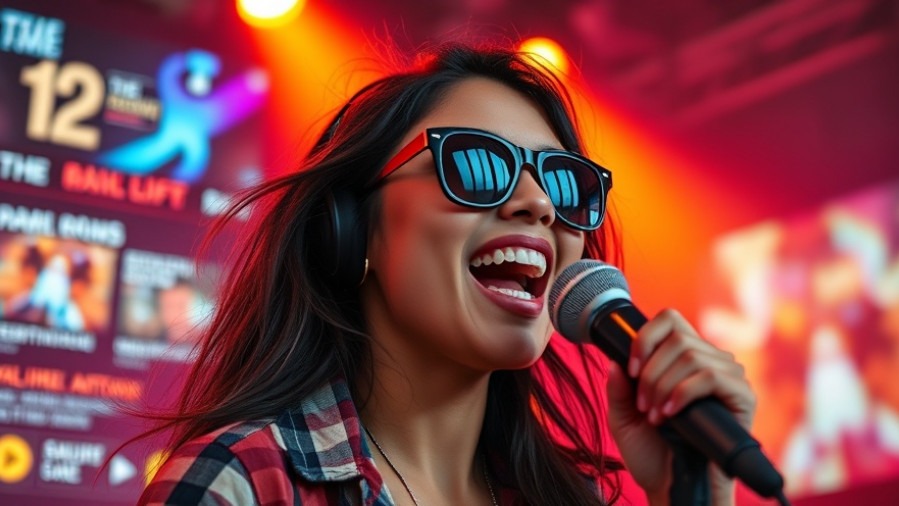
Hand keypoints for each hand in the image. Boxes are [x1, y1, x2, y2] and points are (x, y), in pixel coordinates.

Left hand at [605, 308, 755, 505]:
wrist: (671, 488)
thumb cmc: (651, 454)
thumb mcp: (622, 416)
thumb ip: (618, 387)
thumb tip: (616, 358)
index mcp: (682, 359)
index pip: (669, 320)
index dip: (645, 337)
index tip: (630, 369)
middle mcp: (708, 361)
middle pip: (677, 336)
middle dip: (650, 371)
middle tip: (642, 404)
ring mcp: (728, 378)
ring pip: (691, 355)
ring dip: (663, 385)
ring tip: (655, 415)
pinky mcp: (743, 397)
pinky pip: (712, 376)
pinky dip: (683, 393)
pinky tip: (670, 415)